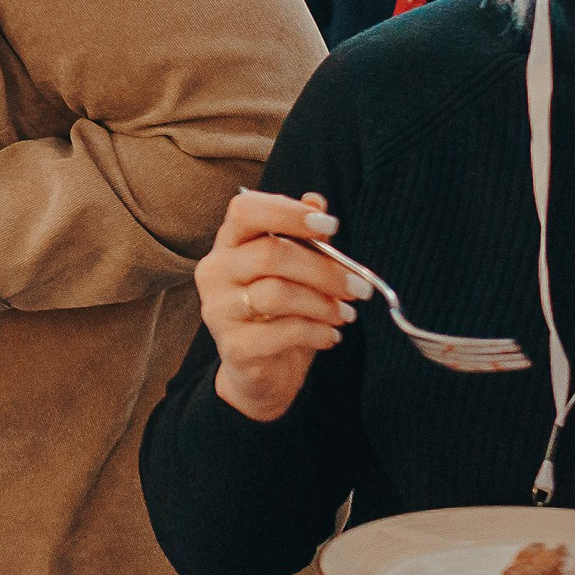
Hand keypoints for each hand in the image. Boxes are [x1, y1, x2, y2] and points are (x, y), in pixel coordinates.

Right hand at [197, 191, 373, 421]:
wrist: (262, 374)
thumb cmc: (280, 314)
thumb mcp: (296, 271)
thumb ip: (303, 237)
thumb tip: (317, 200)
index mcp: (229, 245)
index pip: (245, 210)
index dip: (288, 212)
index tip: (331, 226)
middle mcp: (215, 272)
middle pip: (270, 254)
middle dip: (325, 270)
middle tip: (358, 286)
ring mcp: (219, 310)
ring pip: (277, 294)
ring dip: (324, 304)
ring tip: (345, 314)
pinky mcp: (233, 346)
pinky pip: (283, 332)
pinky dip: (317, 333)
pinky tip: (330, 337)